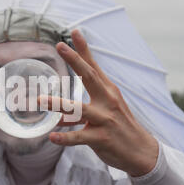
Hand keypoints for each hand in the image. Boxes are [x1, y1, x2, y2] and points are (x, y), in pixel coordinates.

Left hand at [39, 30, 157, 176]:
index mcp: (108, 92)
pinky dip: (65, 137)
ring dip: (59, 104)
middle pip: (90, 77)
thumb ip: (82, 107)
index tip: (74, 32)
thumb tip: (58, 111)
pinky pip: (79, 137)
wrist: (141, 152)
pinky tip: (52, 136)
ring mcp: (105, 120)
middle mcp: (108, 101)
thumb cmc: (120, 126)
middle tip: (60, 46)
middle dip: (75, 61)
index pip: (94, 67)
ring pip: (79, 109)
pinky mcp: (102, 138)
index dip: (84, 50)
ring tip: (41, 99)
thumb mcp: (108, 108)